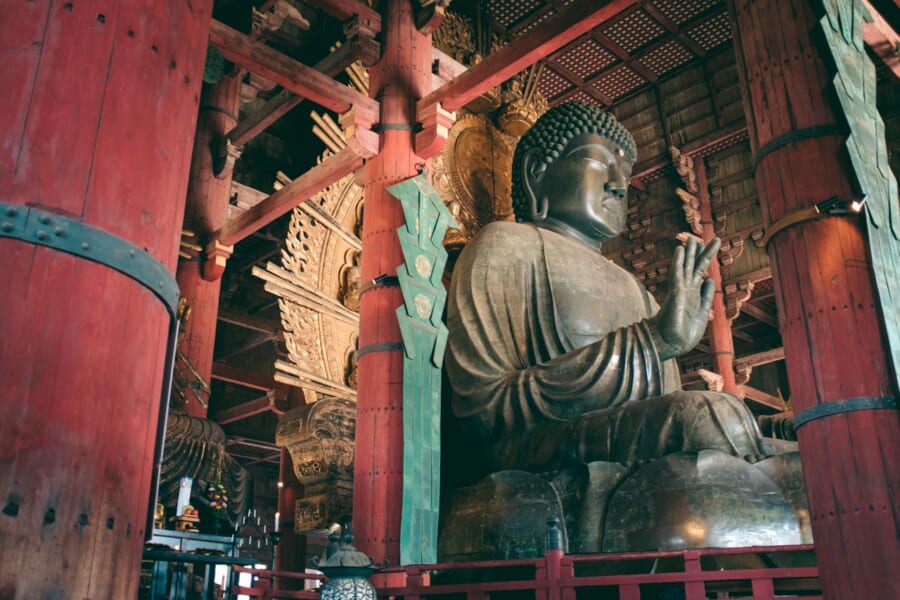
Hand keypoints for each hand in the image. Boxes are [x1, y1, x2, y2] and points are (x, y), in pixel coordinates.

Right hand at [649, 237, 720, 359]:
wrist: (673, 343)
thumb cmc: (685, 333)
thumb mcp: (702, 313)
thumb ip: (706, 296)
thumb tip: (710, 280)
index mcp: (695, 294)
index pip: (701, 273)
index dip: (705, 260)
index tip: (707, 247)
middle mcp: (687, 290)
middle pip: (695, 267)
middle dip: (700, 252)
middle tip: (702, 237)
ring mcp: (681, 290)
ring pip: (687, 267)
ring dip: (690, 252)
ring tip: (692, 238)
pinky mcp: (675, 293)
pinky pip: (677, 273)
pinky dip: (678, 261)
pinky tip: (679, 249)